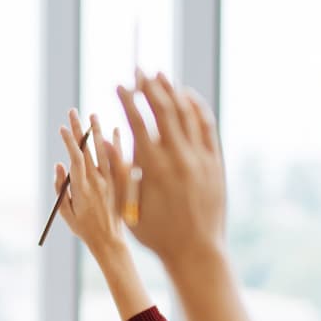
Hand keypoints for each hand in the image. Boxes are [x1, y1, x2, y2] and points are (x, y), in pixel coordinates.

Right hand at [55, 110, 131, 259]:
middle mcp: (97, 182)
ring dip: (98, 132)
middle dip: (79, 129)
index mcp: (81, 188)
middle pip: (87, 149)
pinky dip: (118, 146)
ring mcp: (111, 182)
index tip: (62, 127)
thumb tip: (59, 165)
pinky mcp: (120, 184)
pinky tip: (116, 131)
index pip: (75, 158)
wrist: (109, 241)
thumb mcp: (66, 212)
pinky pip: (120, 161)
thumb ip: (61, 188)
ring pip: (104, 151)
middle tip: (73, 112)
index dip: (69, 141)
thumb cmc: (84, 229)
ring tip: (93, 115)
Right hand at [114, 70, 226, 266]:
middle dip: (149, 86)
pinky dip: (195, 107)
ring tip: (160, 75)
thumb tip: (107, 142)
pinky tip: (186, 97)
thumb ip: (118, 172)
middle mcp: (178, 157)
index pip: (138, 121)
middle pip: (163, 109)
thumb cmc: (156, 233)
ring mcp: (199, 158)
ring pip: (186, 113)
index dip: (127, 99)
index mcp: (154, 167)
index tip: (119, 85)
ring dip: (172, 91)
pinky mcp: (214, 162)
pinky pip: (205, 126)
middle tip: (139, 69)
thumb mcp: (128, 205)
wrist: (195, 250)